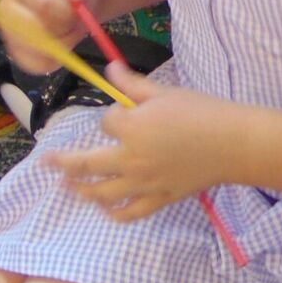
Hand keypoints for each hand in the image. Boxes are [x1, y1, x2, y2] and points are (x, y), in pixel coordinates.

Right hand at [0, 0, 96, 73]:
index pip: (45, 6)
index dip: (69, 12)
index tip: (79, 8)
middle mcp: (7, 10)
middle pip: (40, 33)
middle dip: (67, 30)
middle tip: (75, 20)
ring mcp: (9, 34)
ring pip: (41, 52)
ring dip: (65, 46)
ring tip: (68, 29)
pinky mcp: (16, 54)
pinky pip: (38, 66)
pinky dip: (57, 60)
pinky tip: (61, 44)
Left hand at [47, 64, 229, 221]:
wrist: (234, 144)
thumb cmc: (203, 112)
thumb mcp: (166, 93)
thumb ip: (132, 84)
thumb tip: (109, 69)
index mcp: (131, 128)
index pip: (106, 122)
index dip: (113, 115)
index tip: (127, 111)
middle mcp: (130, 159)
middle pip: (85, 164)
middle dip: (63, 163)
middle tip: (47, 163)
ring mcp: (143, 183)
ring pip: (101, 193)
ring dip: (81, 190)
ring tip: (69, 187)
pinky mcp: (159, 198)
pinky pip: (130, 212)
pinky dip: (115, 213)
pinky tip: (106, 209)